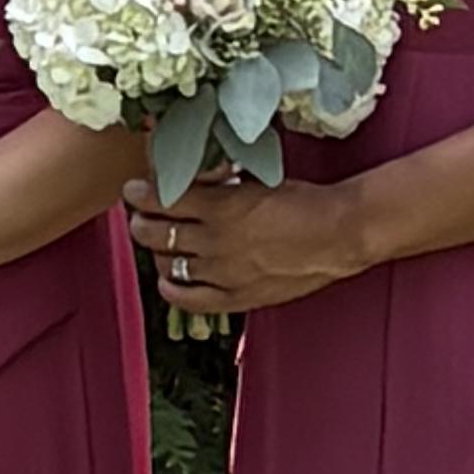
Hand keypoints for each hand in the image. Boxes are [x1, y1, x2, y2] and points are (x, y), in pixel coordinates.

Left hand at [131, 168, 369, 321]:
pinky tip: (168, 279)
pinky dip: (171, 288)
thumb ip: (219, 182)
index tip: (135, 189)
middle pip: (154, 234)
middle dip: (142, 222)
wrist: (339, 234)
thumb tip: (190, 174)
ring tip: (158, 243)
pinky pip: (188, 299)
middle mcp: (216, 242)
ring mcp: (224, 273)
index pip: (160, 200)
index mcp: (221, 207)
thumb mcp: (256, 180)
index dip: (140, 195)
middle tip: (142, 214)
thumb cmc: (303, 201)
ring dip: (156, 252)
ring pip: (167, 265)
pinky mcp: (237, 297)